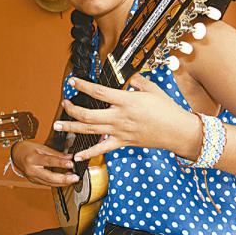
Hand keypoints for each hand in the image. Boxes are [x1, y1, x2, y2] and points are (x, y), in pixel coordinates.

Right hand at [11, 141, 79, 186]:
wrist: (16, 155)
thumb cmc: (28, 149)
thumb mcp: (41, 147)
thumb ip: (55, 153)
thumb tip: (69, 157)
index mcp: (32, 159)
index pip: (49, 161)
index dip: (61, 163)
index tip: (71, 164)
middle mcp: (32, 170)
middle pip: (49, 177)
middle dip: (64, 179)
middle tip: (75, 178)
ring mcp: (32, 178)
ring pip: (50, 183)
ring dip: (63, 182)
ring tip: (73, 179)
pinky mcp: (35, 182)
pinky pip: (48, 184)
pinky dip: (57, 183)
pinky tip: (65, 181)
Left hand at [54, 74, 201, 161]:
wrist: (178, 131)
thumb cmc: (167, 109)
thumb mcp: (152, 89)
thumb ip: (137, 81)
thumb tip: (128, 78)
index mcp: (125, 101)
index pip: (98, 92)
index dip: (83, 86)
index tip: (72, 81)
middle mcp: (119, 117)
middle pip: (88, 114)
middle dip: (72, 109)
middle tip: (63, 104)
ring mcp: (119, 131)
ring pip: (90, 131)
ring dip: (72, 128)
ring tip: (57, 126)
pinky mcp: (123, 142)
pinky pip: (102, 149)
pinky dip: (88, 154)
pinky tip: (77, 156)